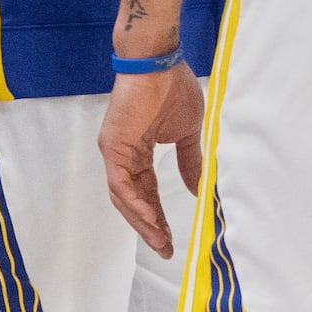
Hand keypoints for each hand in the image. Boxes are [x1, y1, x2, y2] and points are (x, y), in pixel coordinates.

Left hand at [97, 64, 205, 257]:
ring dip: (143, 222)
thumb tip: (198, 190)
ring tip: (161, 241)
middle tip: (166, 248)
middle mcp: (122, 156)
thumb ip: (188, 162)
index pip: (146, 193)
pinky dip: (136, 204)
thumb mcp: (186, 134)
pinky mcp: (113, 148)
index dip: (158, 216)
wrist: (158, 63)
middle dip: (150, 227)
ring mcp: (115, 152)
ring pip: (124, 198)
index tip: (171, 238)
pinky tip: (151, 220)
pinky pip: (121, 184)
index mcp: (137, 152)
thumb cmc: (173, 89)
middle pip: (133, 202)